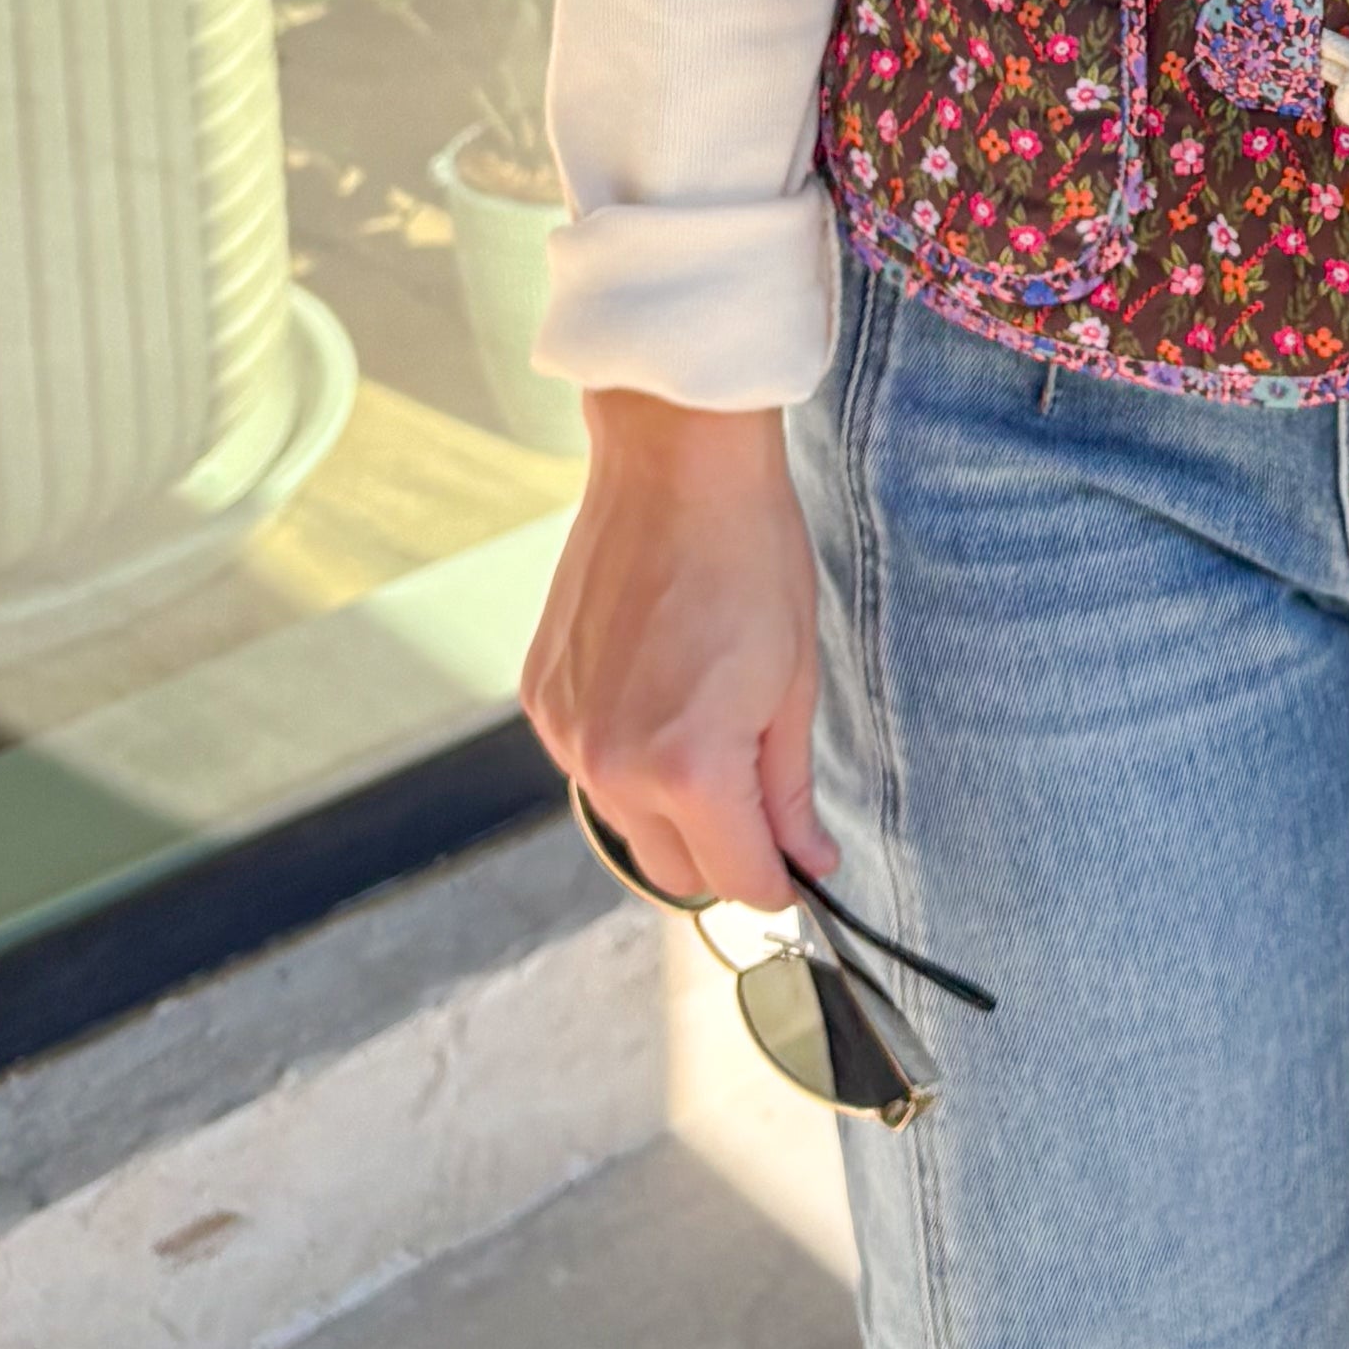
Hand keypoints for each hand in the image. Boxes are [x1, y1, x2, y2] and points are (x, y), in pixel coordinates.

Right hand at [521, 395, 823, 916]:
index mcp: (690, 769)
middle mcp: (614, 766)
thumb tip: (807, 859)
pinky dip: (625, 756)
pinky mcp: (541, 699)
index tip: (800, 866)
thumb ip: (789, 789)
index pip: (737, 880)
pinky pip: (588, 766)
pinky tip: (659, 693)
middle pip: (674, 872)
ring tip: (709, 725)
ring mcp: (568, 734)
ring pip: (625, 823)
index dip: (780, 881)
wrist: (675, 467)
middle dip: (723, 852)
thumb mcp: (793, 682)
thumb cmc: (750, 557)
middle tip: (762, 800)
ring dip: (669, 808)